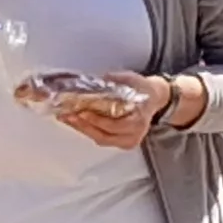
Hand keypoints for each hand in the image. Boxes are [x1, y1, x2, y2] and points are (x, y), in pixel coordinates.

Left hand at [55, 73, 176, 148]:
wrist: (155, 98)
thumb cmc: (144, 90)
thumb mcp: (132, 79)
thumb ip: (115, 80)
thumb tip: (98, 80)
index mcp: (139, 119)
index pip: (115, 125)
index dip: (97, 120)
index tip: (82, 112)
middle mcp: (135, 134)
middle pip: (104, 135)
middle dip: (83, 125)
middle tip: (68, 115)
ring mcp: (128, 141)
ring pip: (101, 139)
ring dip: (82, 128)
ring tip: (67, 118)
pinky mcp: (121, 143)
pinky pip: (102, 139)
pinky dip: (88, 130)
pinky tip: (77, 122)